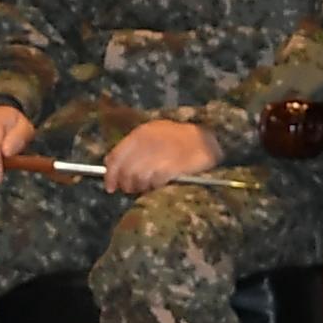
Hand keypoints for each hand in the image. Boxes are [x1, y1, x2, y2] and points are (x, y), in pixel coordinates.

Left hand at [103, 117, 224, 195]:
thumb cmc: (181, 140)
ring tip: (150, 185)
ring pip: (138, 178)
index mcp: (142, 133)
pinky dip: (156, 185)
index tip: (110, 187)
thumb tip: (111, 165)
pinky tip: (161, 183)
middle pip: (126, 171)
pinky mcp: (173, 165)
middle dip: (126, 184)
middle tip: (132, 189)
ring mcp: (161, 154)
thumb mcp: (155, 135)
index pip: (116, 156)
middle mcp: (148, 142)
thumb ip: (134, 148)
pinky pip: (155, 181)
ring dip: (142, 186)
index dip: (110, 174)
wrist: (211, 139)